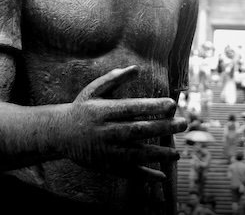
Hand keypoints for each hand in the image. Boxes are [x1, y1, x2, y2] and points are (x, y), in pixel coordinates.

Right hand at [61, 65, 186, 179]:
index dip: (152, 107)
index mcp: (103, 111)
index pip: (132, 108)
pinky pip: (127, 172)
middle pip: (137, 131)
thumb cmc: (83, 107)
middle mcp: (105, 131)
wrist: (59, 133)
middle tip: (184, 124)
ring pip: (135, 154)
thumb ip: (115, 78)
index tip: (172, 105)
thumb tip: (137, 68)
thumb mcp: (94, 89)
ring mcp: (106, 151)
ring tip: (177, 154)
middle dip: (162, 128)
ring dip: (158, 155)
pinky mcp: (106, 165)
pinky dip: (145, 176)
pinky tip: (162, 177)